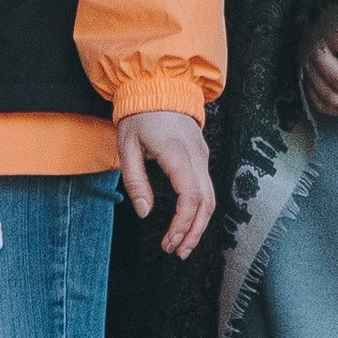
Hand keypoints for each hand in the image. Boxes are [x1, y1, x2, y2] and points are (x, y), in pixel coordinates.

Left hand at [117, 110, 213, 259]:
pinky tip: (188, 221)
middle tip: (179, 252)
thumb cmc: (139, 114)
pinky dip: (200, 209)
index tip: (170, 242)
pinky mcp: (202, 155)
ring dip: (199, 224)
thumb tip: (145, 212)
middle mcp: (196, 156)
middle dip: (194, 232)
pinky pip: (207, 187)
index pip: (189, 198)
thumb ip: (136, 181)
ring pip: (211, 197)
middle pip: (206, 203)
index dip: (182, 225)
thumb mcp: (127, 147)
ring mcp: (202, 155)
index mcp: (177, 154)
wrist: (159, 85)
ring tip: (184, 244)